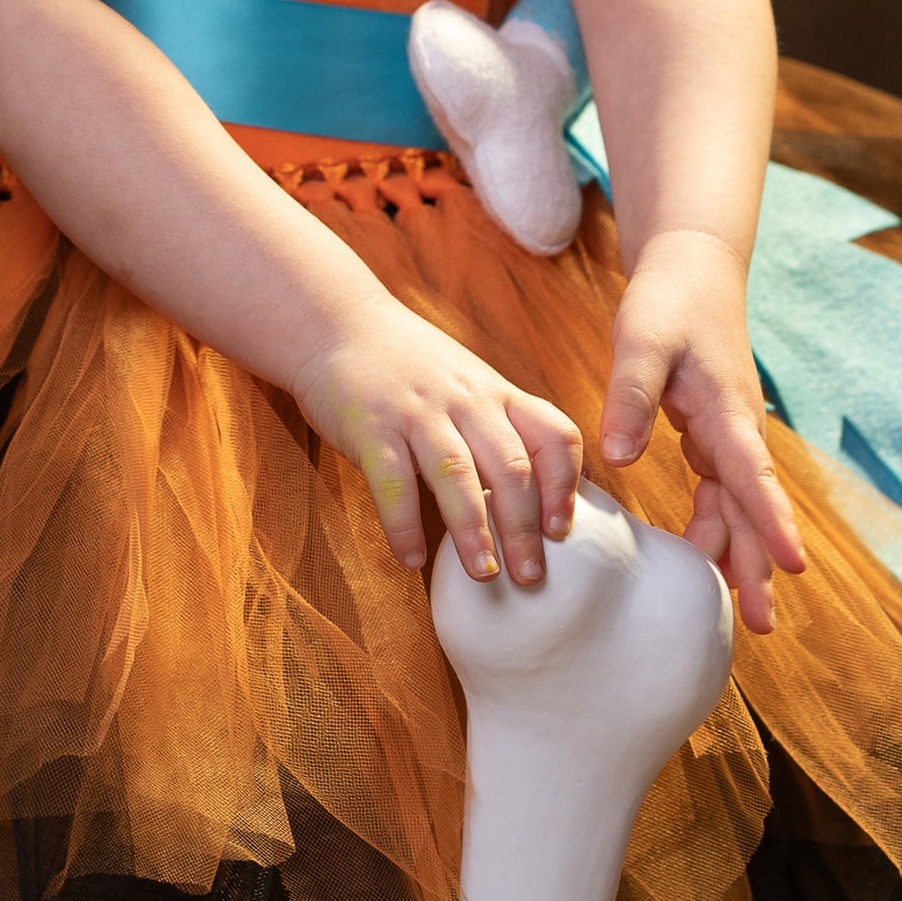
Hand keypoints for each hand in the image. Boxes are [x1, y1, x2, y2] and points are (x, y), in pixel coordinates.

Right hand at [295, 304, 583, 586]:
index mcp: (496, 394)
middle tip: (530, 577)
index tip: (562, 531)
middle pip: (510, 467)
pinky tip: (409, 559)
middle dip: (523, 528)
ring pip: (457, 475)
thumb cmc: (409, 368)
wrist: (337, 323)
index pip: (553, 436)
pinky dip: (403, 524)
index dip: (564, 486)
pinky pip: (393, 481)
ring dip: (474, 530)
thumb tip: (533, 503)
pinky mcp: (371, 426)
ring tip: (483, 574)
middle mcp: (466, 401)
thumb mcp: (468, 385)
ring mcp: (418, 412)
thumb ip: (498, 430)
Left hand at [600, 228, 804, 629]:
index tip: (792, 568)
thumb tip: (620, 458)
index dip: (772, 523)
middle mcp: (737, 429)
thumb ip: (631, 396)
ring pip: (738, 506)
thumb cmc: (668, 301)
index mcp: (726, 410)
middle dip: (759, 566)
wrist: (693, 268)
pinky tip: (704, 559)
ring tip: (740, 613)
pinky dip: (717, 527)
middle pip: (752, 508)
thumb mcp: (642, 341)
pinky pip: (722, 492)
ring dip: (739, 554)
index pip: (753, 476)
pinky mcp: (713, 435)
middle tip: (760, 625)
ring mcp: (729, 434)